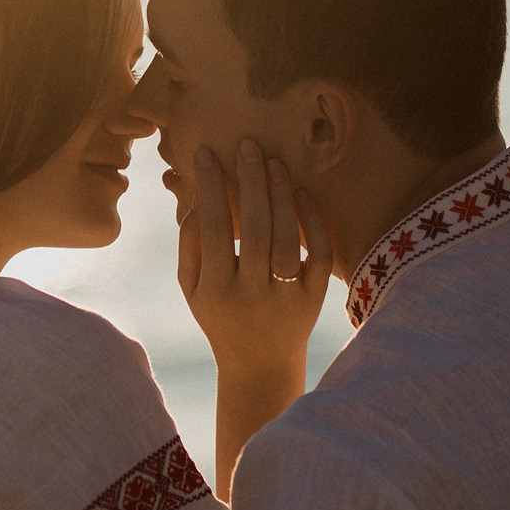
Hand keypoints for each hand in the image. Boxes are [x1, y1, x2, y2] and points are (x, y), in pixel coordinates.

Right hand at [178, 139, 333, 378]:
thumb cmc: (220, 316)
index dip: (210, 188)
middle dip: (250, 183)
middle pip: (255, 230)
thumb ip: (190, 246)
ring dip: (281, 197)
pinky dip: (314, 223)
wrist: (261, 365)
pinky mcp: (315, 298)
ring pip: (288, 240)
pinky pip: (320, 255)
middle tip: (248, 145)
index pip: (213, 230)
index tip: (207, 153)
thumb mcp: (193, 289)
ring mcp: (287, 297)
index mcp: (216, 291)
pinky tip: (301, 194)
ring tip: (273, 163)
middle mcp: (252, 294)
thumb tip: (197, 198)